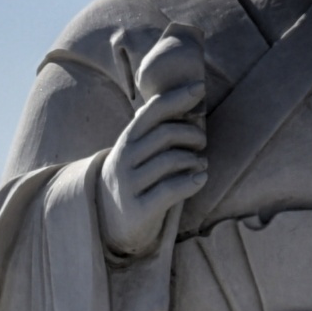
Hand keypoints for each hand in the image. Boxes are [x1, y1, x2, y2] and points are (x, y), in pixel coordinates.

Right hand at [95, 36, 214, 255]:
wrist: (109, 223)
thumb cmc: (135, 180)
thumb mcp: (137, 152)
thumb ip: (155, 129)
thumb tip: (185, 96)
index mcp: (126, 140)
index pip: (152, 111)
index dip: (177, 97)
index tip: (200, 87)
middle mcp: (124, 159)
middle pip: (166, 134)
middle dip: (192, 135)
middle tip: (202, 143)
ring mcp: (129, 184)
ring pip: (171, 161)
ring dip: (195, 160)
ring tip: (201, 164)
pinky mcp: (138, 209)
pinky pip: (171, 189)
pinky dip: (192, 181)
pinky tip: (201, 179)